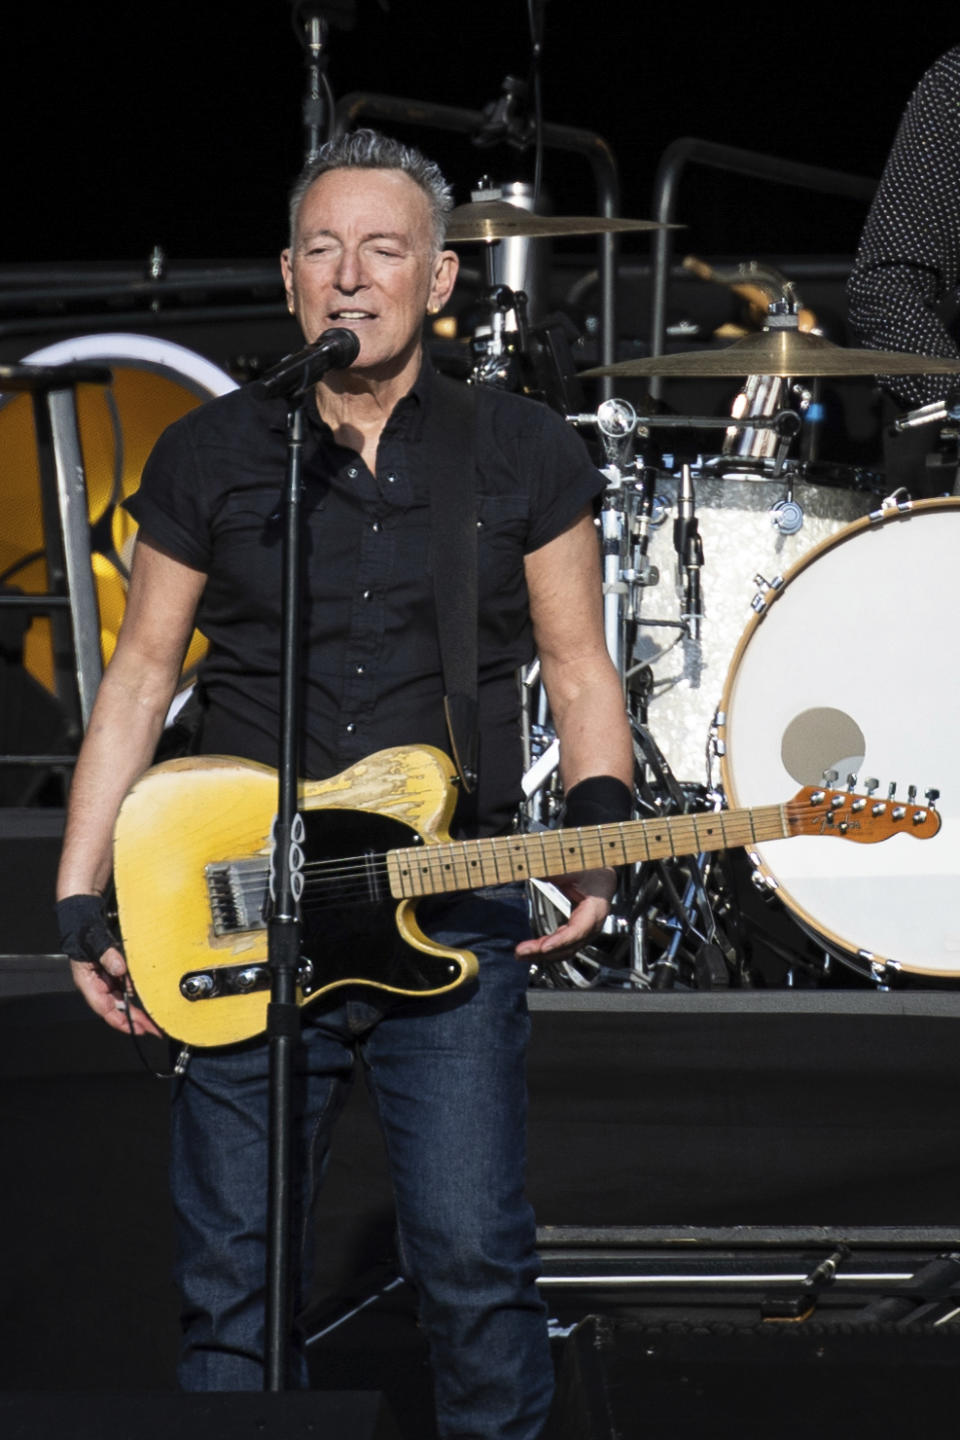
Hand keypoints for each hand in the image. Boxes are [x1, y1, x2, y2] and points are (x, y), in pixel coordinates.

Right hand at [57, 893, 162, 1037]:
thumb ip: (107, 955)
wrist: (85, 919)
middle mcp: (98, 985)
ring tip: (156, 1019)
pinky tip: (150, 999)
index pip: (104, 1008)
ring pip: (123, 1000)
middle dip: (135, 1020)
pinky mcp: (115, 973)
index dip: (120, 1021)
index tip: (137, 1028)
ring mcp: (107, 980)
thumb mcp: (94, 942)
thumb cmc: (84, 932)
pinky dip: (138, 994)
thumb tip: (120, 969)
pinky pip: (127, 987)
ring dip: (138, 1010)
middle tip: (154, 1029)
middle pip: (117, 1008)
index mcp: (88, 983)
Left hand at [515, 867, 616, 962]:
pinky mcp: (577, 929)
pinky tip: (533, 949)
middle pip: (569, 945)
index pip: (579, 930)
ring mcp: (586, 929)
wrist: (601, 870)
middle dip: (544, 952)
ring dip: (543, 954)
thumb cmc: (591, 867)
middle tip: (520, 952)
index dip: (560, 941)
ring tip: (521, 953)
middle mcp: (593, 923)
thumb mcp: (572, 866)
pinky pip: (562, 943)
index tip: (544, 947)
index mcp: (596, 907)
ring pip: (565, 948)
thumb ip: (550, 872)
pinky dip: (547, 947)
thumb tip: (525, 871)